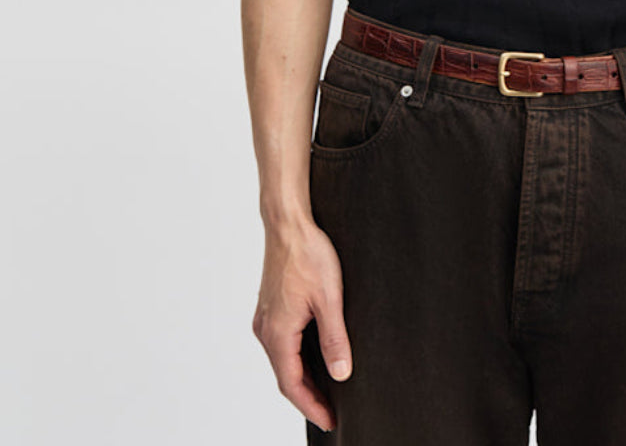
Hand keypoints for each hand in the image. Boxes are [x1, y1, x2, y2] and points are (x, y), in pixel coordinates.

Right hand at [251, 219, 352, 432]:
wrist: (288, 223)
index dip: (312, 406)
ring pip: (282, 360)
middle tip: (332, 412)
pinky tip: (311, 358)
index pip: (292, 385)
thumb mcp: (329, 298)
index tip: (330, 421)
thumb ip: (334, 339)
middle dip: (308, 397)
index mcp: (277, 333)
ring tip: (325, 390)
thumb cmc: (307, 254)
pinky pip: (281, 344)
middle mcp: (265, 330)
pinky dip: (295, 359)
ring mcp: (265, 318)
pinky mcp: (269, 307)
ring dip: (301, 378)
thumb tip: (341, 375)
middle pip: (285, 376)